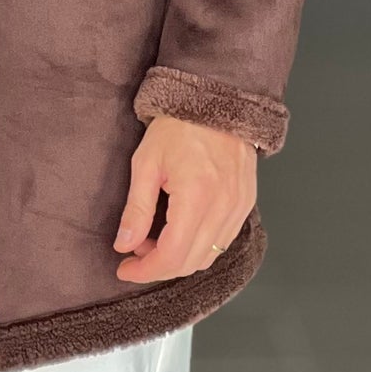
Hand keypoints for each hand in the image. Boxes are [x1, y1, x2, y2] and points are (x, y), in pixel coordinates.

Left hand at [114, 113, 254, 282]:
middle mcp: (224, 207)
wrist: (216, 101)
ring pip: (208, 256)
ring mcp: (239, 208)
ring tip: (154, 238)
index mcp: (197, 197)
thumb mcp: (146, 163)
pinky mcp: (246, 204)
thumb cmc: (179, 126)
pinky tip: (179, 230)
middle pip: (191, 263)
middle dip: (158, 266)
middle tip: (135, 252)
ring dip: (179, 257)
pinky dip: (198, 246)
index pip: (172, 256)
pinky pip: (222, 242)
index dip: (145, 270)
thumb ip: (136, 209)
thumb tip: (124, 244)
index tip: (124, 268)